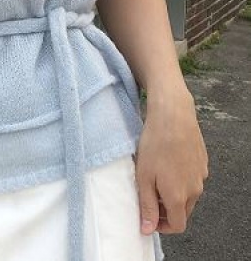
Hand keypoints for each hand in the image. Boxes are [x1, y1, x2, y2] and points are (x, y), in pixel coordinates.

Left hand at [133, 83, 208, 234]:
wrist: (173, 116)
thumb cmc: (154, 144)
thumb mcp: (143, 177)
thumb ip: (146, 206)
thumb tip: (147, 229)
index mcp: (179, 197)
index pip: (177, 226)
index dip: (162, 226)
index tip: (148, 216)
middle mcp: (195, 190)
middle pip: (183, 211)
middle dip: (166, 209)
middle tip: (148, 194)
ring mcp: (201, 175)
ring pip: (188, 193)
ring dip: (173, 192)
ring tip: (155, 174)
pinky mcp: (202, 162)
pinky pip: (191, 177)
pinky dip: (180, 177)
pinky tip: (166, 161)